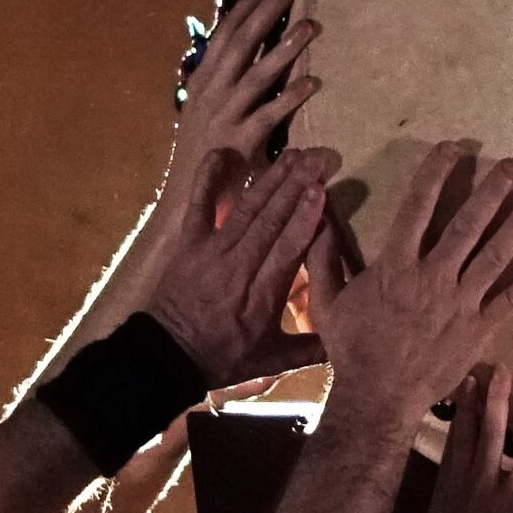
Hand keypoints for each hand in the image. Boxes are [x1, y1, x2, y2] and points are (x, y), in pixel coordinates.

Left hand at [142, 146, 332, 387]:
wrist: (166, 355)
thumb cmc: (222, 357)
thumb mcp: (269, 360)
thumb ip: (309, 348)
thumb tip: (346, 340)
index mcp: (261, 295)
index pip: (287, 249)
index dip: (305, 218)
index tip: (321, 192)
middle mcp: (237, 266)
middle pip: (270, 220)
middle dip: (294, 187)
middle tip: (316, 159)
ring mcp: (211, 250)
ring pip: (245, 208)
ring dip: (269, 179)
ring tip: (292, 155)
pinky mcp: (188, 242)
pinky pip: (198, 204)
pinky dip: (207, 177)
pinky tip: (222, 152)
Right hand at [169, 0, 319, 193]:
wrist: (186, 198)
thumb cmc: (203, 155)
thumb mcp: (209, 110)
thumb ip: (230, 84)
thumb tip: (252, 57)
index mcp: (203, 79)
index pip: (227, 30)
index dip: (249, 2)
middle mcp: (210, 91)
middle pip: (241, 41)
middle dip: (267, 9)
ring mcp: (223, 116)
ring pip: (257, 75)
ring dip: (285, 48)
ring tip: (311, 26)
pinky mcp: (238, 143)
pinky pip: (268, 116)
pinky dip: (290, 98)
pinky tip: (312, 83)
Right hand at [313, 144, 512, 426]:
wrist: (378, 397)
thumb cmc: (351, 349)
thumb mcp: (326, 301)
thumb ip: (322, 257)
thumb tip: (314, 216)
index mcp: (395, 265)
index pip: (417, 205)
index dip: (436, 173)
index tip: (452, 148)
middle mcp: (432, 277)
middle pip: (467, 224)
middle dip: (492, 191)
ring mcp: (459, 303)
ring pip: (494, 255)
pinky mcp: (478, 330)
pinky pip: (509, 302)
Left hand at [411, 365, 512, 512]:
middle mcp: (487, 482)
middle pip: (493, 431)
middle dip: (499, 397)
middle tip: (504, 368)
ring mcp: (461, 481)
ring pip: (466, 434)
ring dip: (471, 404)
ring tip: (473, 376)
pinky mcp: (442, 486)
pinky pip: (449, 449)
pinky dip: (454, 426)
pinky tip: (457, 410)